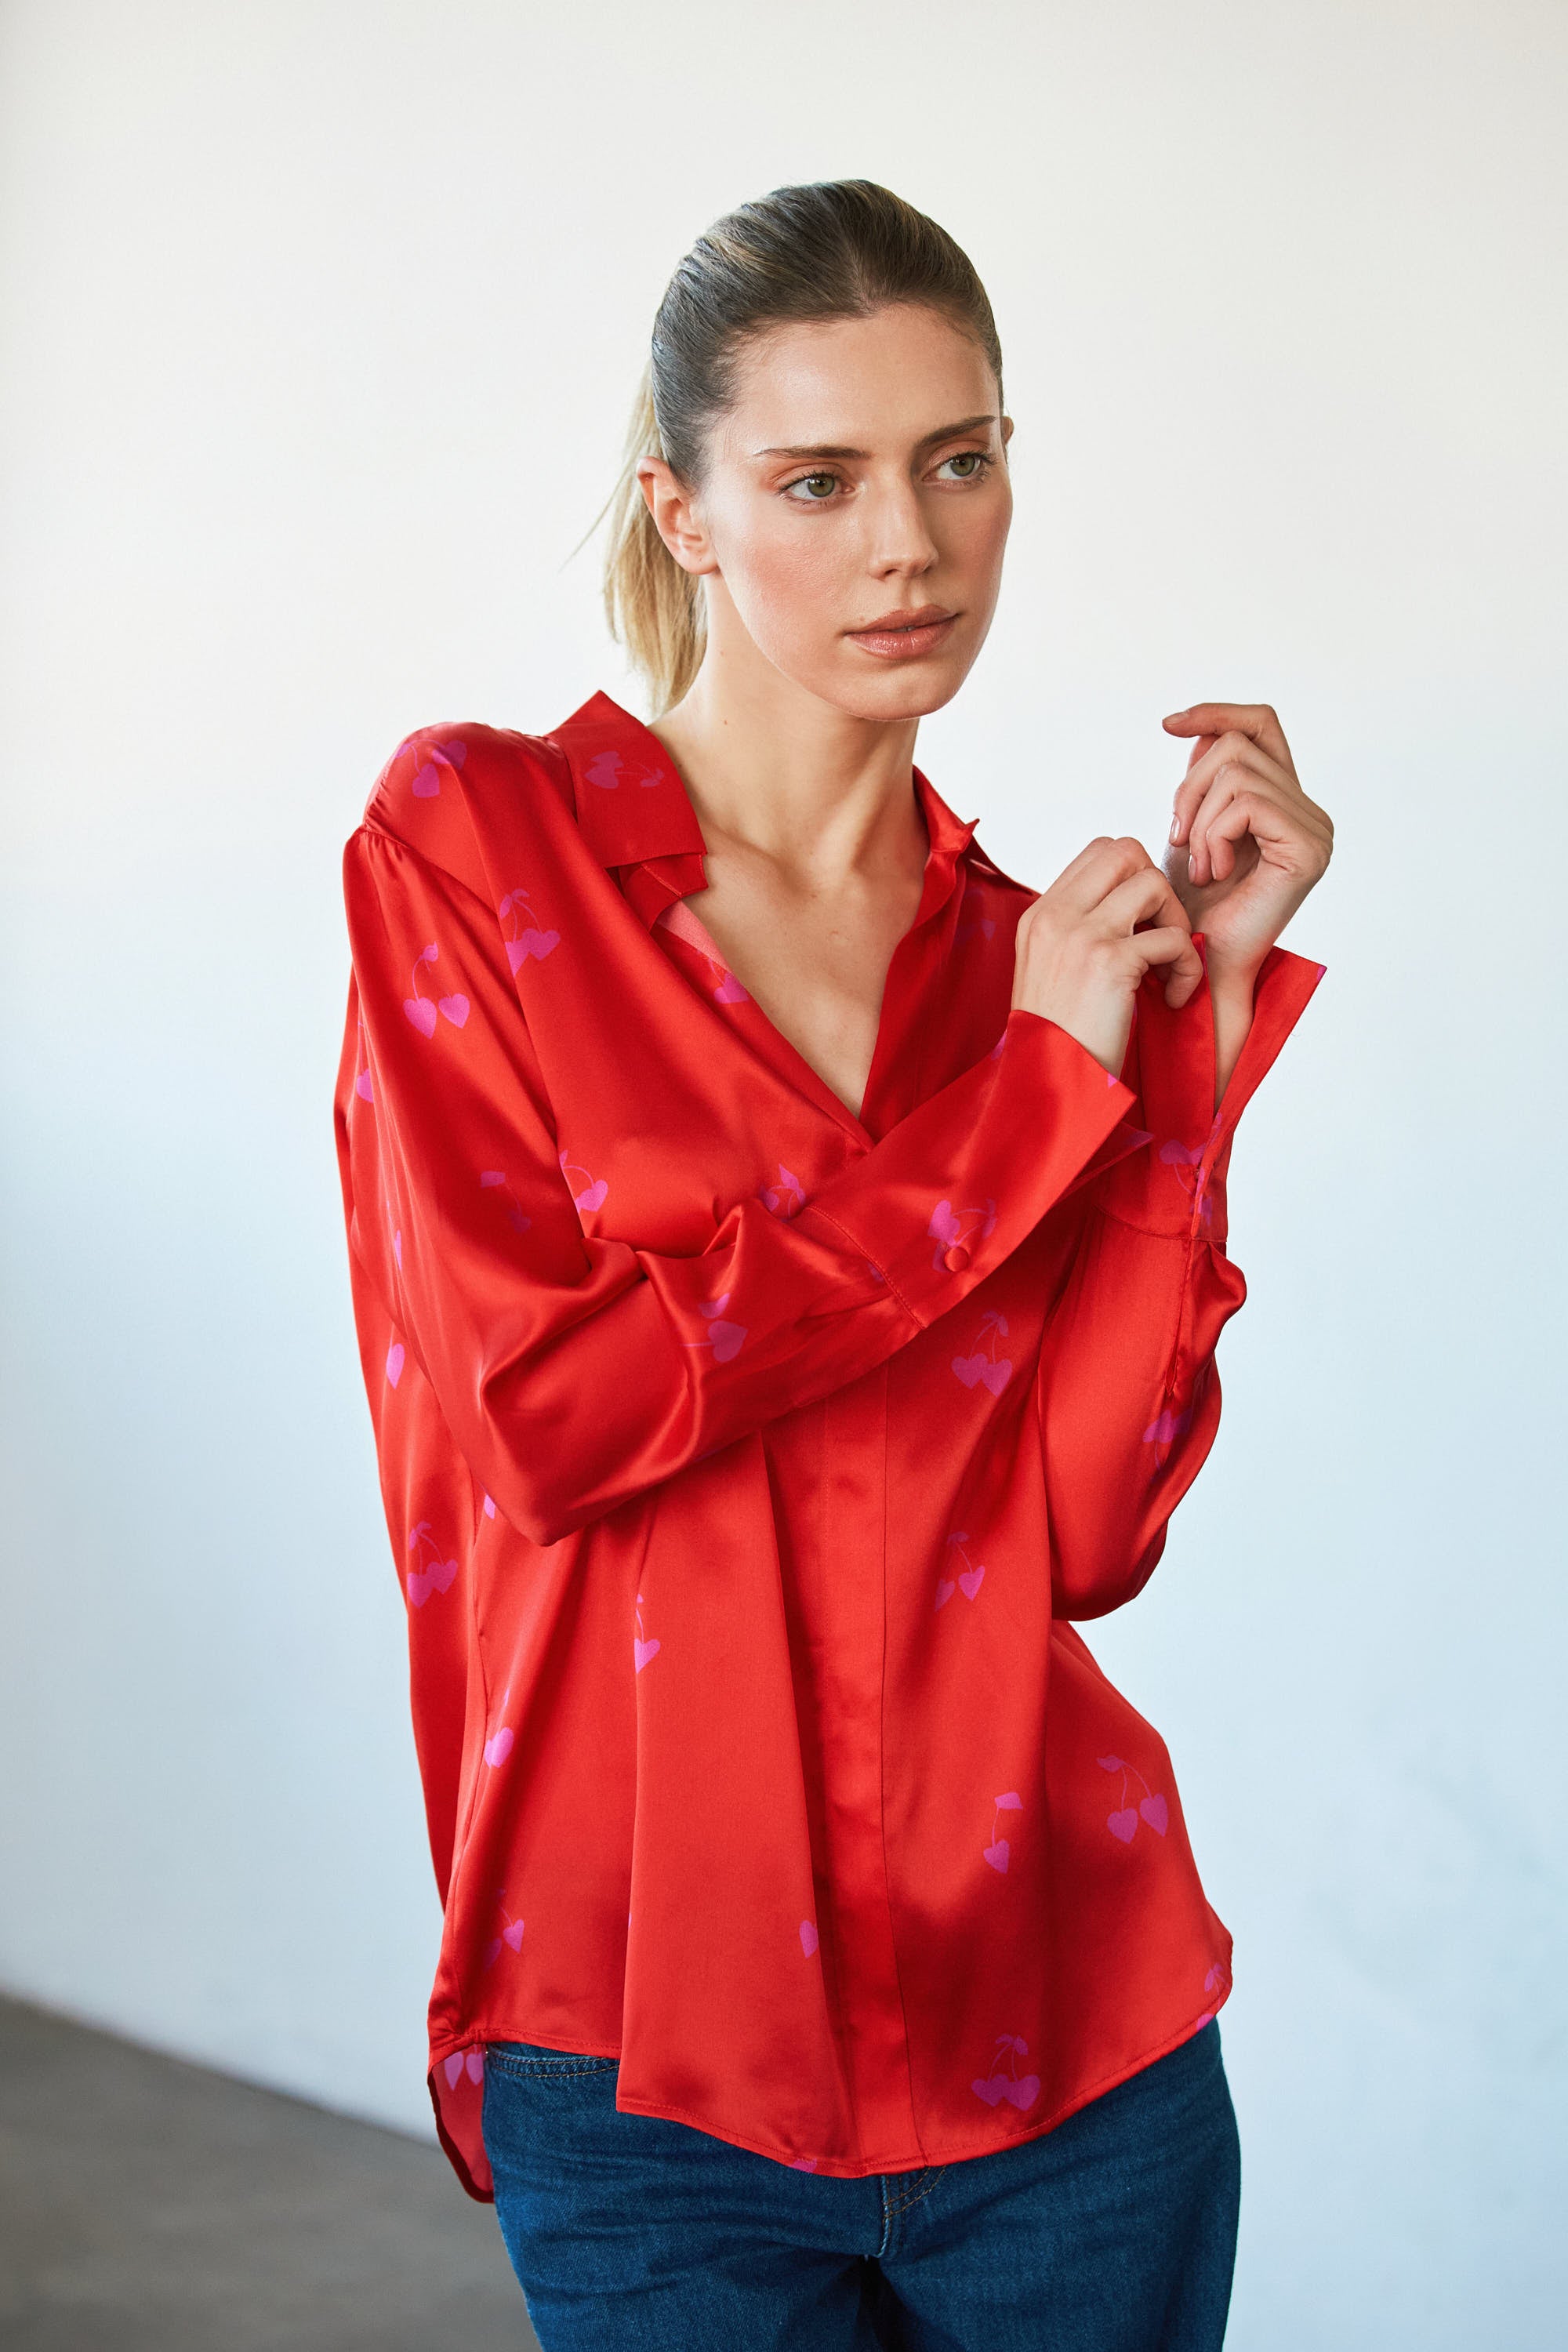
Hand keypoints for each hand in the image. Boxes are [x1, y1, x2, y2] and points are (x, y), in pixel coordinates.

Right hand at [1012, 836, 1202, 1077]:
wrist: (1045, 1083)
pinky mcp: (1110, 963)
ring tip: (1170, 967)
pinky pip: (1175, 939)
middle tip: (1161, 935)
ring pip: (1153, 884)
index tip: (1142, 924)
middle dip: (1158, 889)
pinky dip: (1189, 968)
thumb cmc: (1056, 1039)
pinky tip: (1174, 998)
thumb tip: (1128, 912)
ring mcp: (1081, 935)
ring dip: (1177, 923)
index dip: (1134, 878)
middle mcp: (1056, 916)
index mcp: (1040, 915)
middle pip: (1126, 851)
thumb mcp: (1051, 972)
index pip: (1099, 852)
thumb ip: (1077, 933)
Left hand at [1161, 702, 1332, 980]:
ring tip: (1199, 864)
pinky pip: (1247, 803)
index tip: (1168, 723)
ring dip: (1199, 817)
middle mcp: (1310, 812)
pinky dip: (1215, 833)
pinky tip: (1214, 871)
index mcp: (1286, 802)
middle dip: (1191, 786)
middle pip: (1238, 744)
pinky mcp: (1307, 848)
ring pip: (1237, 771)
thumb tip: (1203, 731)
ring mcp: (1314, 830)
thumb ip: (1205, 783)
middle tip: (1178, 839)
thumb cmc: (1192, 908)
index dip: (1216, 712)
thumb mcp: (1190, 831)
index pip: (1261, 725)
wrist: (1199, 965)